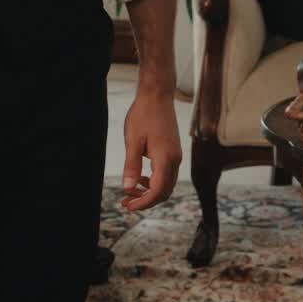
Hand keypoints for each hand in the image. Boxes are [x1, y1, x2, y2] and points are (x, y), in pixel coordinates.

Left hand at [122, 88, 181, 212]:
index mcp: (165, 158)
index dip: (143, 203)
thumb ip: (131, 166)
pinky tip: (141, 177)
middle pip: (165, 192)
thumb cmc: (144, 114)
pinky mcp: (174, 152)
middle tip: (126, 201)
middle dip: (146, 200)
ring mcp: (176, 156)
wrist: (157, 95)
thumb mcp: (132, 141)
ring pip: (166, 184)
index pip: (158, 191)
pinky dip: (155, 181)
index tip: (128, 205)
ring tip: (131, 190)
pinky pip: (167, 174)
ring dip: (150, 192)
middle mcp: (175, 160)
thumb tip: (128, 188)